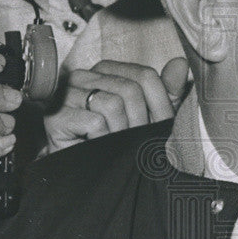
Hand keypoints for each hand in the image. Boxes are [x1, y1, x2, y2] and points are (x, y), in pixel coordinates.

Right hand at [43, 57, 188, 153]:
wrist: (90, 175)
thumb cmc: (119, 144)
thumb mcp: (152, 117)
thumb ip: (167, 92)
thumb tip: (180, 63)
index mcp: (107, 70)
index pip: (145, 75)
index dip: (157, 106)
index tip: (151, 126)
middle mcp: (84, 76)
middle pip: (130, 89)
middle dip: (139, 122)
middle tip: (132, 140)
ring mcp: (66, 94)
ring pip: (113, 104)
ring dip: (121, 132)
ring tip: (114, 144)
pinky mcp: (56, 116)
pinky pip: (95, 122)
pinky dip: (102, 139)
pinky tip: (95, 145)